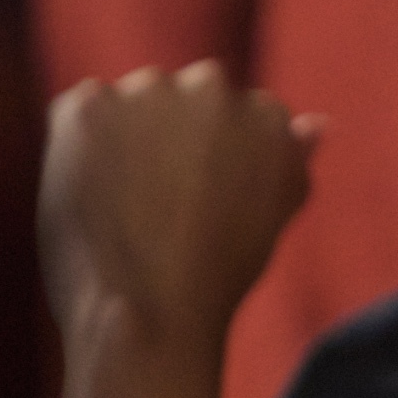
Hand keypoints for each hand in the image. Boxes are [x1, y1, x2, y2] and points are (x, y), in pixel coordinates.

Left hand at [39, 62, 321, 346]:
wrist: (151, 312)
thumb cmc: (217, 274)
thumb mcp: (274, 214)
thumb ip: (292, 159)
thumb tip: (318, 122)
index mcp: (264, 111)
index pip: (233, 113)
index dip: (211, 161)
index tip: (198, 201)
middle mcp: (211, 86)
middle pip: (181, 96)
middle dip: (167, 136)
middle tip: (158, 204)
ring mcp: (148, 91)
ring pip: (130, 100)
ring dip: (124, 135)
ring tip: (124, 203)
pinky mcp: (91, 106)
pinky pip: (79, 109)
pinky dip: (79, 144)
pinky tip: (93, 192)